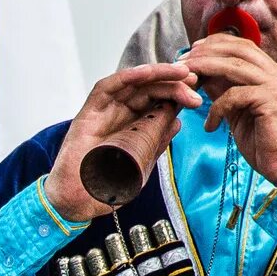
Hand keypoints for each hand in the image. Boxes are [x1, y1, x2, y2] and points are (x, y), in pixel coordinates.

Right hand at [44, 63, 198, 224]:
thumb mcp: (142, 162)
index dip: (178, 95)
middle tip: (193, 84)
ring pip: (133, 84)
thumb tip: (176, 121)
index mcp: (135, 128)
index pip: (159, 103)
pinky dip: (127, 77)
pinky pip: (108, 87)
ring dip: (158, 75)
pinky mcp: (89, 112)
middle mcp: (120, 117)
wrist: (79, 202)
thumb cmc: (107, 187)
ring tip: (180, 74)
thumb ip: (157, 140)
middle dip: (174, 84)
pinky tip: (147, 73)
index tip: (197, 96)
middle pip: (150, 90)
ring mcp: (104, 113)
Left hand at [182, 33, 276, 186]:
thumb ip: (226, 93)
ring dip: (205, 70)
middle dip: (206, 52)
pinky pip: (234, 95)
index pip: (244, 47)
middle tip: (182, 62)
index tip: (194, 51)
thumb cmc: (265, 144)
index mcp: (272, 75)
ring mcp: (276, 85)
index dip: (217, 45)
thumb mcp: (239, 113)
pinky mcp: (271, 101)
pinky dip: (216, 109)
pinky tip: (210, 127)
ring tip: (186, 82)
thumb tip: (204, 78)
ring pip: (234, 67)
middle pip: (238, 50)